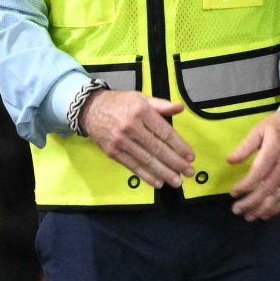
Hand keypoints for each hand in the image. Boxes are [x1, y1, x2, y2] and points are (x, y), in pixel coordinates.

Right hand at [79, 90, 194, 188]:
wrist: (89, 109)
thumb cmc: (119, 103)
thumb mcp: (140, 98)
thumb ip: (160, 105)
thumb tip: (180, 107)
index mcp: (140, 111)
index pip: (164, 132)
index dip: (179, 146)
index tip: (190, 156)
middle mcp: (131, 126)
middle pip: (157, 148)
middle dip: (176, 163)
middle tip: (189, 172)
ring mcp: (120, 141)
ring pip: (146, 160)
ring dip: (164, 173)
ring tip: (177, 181)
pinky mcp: (113, 152)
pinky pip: (133, 166)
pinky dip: (146, 176)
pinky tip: (158, 182)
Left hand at [228, 111, 279, 221]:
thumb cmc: (278, 125)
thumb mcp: (259, 129)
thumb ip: (245, 146)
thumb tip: (230, 161)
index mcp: (274, 151)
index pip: (258, 173)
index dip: (245, 186)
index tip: (233, 193)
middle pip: (267, 188)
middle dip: (251, 202)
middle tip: (237, 210)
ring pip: (278, 196)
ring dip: (263, 209)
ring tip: (249, 216)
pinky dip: (277, 207)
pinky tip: (266, 214)